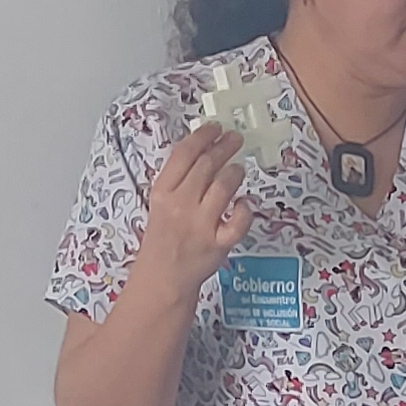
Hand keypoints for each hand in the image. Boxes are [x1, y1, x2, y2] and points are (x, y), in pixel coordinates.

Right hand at [141, 126, 253, 290]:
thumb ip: (179, 179)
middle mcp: (181, 205)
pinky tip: (244, 204)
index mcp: (163, 192)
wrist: (162, 277)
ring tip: (238, 169)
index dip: (202, 136)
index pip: (184, 154)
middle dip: (224, 147)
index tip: (214, 128)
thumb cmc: (164, 238)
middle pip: (206, 165)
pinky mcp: (218, 244)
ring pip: (224, 187)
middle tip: (235, 139)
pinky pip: (238, 221)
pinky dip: (245, 209)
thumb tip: (203, 151)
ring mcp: (200, 225)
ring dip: (235, 173)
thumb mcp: (161, 203)